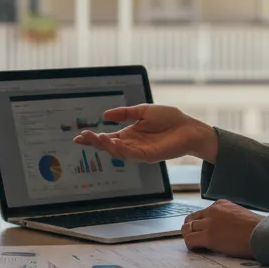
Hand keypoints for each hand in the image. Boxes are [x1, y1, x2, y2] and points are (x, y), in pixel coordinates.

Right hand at [73, 104, 217, 163]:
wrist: (189, 128)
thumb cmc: (170, 119)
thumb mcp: (143, 111)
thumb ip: (124, 113)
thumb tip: (105, 115)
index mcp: (129, 134)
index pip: (108, 138)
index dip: (93, 138)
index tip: (79, 136)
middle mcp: (132, 145)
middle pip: (108, 146)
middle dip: (94, 143)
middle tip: (82, 137)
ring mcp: (139, 152)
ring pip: (117, 152)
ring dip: (105, 146)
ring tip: (95, 138)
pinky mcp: (148, 156)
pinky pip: (130, 154)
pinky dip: (119, 149)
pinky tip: (112, 142)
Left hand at [182, 201, 258, 257]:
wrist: (262, 234)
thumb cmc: (257, 229)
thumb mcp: (240, 215)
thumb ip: (228, 218)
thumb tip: (223, 229)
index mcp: (220, 204)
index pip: (202, 212)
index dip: (200, 223)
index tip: (202, 231)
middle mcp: (212, 211)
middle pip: (191, 219)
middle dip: (190, 228)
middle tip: (194, 238)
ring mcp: (209, 223)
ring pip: (188, 228)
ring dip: (189, 236)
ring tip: (195, 245)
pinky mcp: (208, 236)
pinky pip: (190, 239)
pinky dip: (190, 245)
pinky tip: (197, 249)